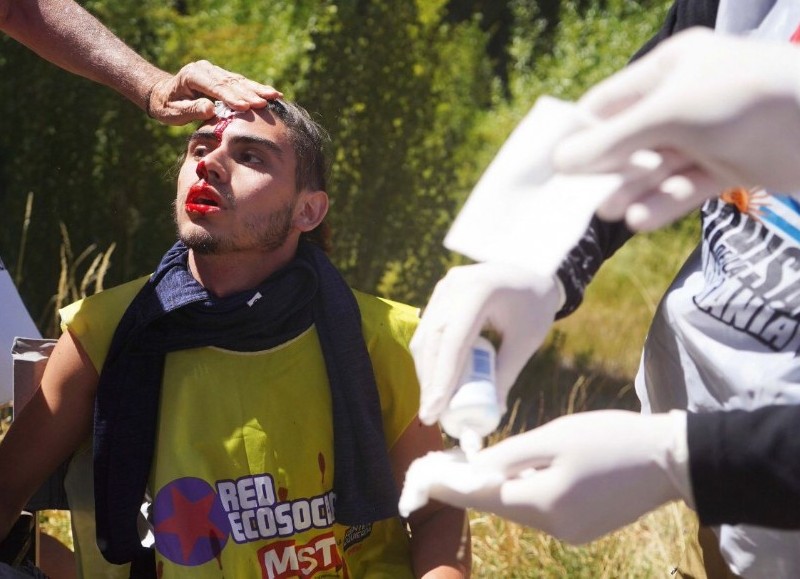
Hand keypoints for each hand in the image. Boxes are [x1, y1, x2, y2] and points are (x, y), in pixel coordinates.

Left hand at [146, 60, 281, 124]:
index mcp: (192, 75)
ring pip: (239, 81)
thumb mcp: (173, 113)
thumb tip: (210, 109)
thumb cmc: (166, 107)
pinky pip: (240, 83)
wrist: (162, 94)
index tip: (246, 107)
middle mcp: (205, 69)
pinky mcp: (222, 76)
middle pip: (230, 82)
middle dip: (249, 93)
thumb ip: (191, 110)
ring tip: (275, 96)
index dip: (232, 97)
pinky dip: (256, 88)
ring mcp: (214, 71)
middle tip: (265, 103)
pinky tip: (271, 94)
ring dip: (257, 89)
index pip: (216, 88)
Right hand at [411, 263, 560, 424]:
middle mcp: (453, 286)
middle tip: (430, 415)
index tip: (434, 411)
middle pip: (432, 341)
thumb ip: (506, 374)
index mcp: (479, 291)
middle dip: (429, 382)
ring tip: (433, 404)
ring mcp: (443, 288)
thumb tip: (490, 412)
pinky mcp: (440, 295)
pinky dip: (430, 359)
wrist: (533, 272)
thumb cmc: (534, 306)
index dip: (441, 379)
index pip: (453, 341)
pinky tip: (435, 382)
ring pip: (424, 338)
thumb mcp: (526, 341)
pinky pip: (428, 331)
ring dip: (426, 372)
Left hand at [420, 410, 692, 544]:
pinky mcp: (585, 528)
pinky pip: (542, 510)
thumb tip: (477, 466)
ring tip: (474, 469)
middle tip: (444, 468)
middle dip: (472, 487)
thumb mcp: (556, 436)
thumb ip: (511, 454)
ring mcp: (572, 532)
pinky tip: (518, 476)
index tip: (424, 477)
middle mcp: (554, 527)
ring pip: (521, 508)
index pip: (484, 496)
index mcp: (544, 504)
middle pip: (501, 506)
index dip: (452, 485)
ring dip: (497, 489)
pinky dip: (524, 493)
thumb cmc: (611, 439)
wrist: (672, 459)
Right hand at [553, 28, 799, 230]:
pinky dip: (664, 203)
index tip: (553, 168)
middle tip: (583, 198)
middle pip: (629, 140)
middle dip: (607, 168)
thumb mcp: (668, 113)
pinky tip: (641, 220)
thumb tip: (558, 161)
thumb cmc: (743, 100)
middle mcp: (683, 100)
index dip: (581, 134)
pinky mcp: (728, 166)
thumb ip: (612, 140)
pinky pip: (685, 187)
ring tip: (612, 212)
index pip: (609, 103)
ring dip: (634, 190)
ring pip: (656, 168)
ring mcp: (706, 135)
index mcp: (668, 69)